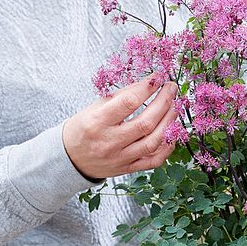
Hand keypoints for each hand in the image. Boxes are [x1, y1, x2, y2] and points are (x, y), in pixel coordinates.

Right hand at [63, 80, 178, 178]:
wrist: (71, 159)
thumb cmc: (84, 128)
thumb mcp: (94, 107)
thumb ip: (120, 97)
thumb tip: (148, 84)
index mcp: (97, 122)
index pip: (128, 102)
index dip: (147, 88)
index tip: (158, 77)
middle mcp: (109, 141)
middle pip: (145, 123)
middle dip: (164, 102)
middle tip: (172, 89)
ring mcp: (120, 158)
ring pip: (152, 142)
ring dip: (169, 123)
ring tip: (175, 108)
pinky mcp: (128, 169)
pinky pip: (154, 161)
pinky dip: (167, 147)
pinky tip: (171, 132)